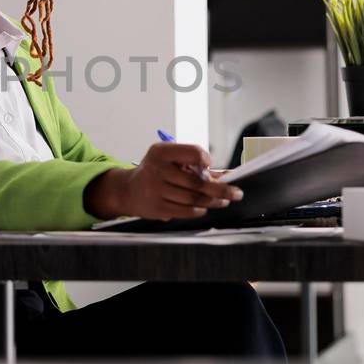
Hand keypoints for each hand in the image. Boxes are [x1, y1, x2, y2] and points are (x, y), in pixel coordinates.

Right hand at [84, 144, 243, 222]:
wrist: (128, 190)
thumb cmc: (156, 172)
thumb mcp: (170, 160)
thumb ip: (196, 165)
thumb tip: (228, 174)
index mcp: (161, 152)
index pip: (193, 153)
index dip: (205, 160)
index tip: (210, 166)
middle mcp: (157, 169)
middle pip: (198, 182)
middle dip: (221, 189)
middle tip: (236, 193)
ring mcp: (156, 189)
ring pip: (194, 198)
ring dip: (213, 201)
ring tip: (223, 201)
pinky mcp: (157, 207)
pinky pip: (185, 210)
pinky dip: (199, 210)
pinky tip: (204, 207)